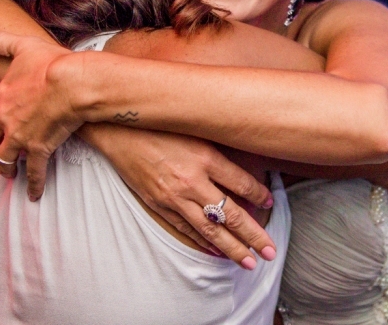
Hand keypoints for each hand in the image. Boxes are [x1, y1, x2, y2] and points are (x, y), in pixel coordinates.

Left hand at [0, 31, 84, 199]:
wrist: (72, 82)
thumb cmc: (52, 62)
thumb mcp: (23, 46)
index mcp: (3, 95)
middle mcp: (6, 118)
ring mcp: (20, 136)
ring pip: (3, 158)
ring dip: (3, 167)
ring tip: (7, 174)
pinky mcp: (38, 149)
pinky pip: (33, 172)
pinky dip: (33, 185)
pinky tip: (33, 195)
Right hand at [84, 124, 277, 268]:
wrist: (118, 132)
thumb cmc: (159, 125)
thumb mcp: (195, 129)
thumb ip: (217, 149)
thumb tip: (242, 171)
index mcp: (205, 157)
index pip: (242, 183)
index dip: (260, 195)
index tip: (270, 202)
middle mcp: (192, 181)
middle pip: (231, 214)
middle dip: (253, 236)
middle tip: (270, 252)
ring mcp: (174, 197)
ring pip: (209, 229)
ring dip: (231, 248)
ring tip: (248, 262)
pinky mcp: (158, 205)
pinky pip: (186, 228)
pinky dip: (202, 241)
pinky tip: (216, 250)